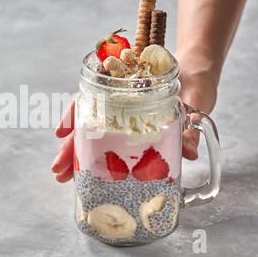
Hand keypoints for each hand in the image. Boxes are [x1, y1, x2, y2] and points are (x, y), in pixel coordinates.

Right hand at [51, 63, 218, 181]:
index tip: (61, 132)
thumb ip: (190, 127)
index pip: (92, 97)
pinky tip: (82, 168)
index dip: (74, 113)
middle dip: (70, 146)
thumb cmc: (192, 86)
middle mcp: (118, 101)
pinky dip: (92, 154)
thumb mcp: (193, 102)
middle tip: (58, 170)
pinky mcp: (129, 130)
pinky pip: (104, 141)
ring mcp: (121, 116)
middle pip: (86, 122)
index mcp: (127, 88)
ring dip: (76, 154)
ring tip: (64, 176)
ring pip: (91, 133)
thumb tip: (188, 152)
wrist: (199, 80)